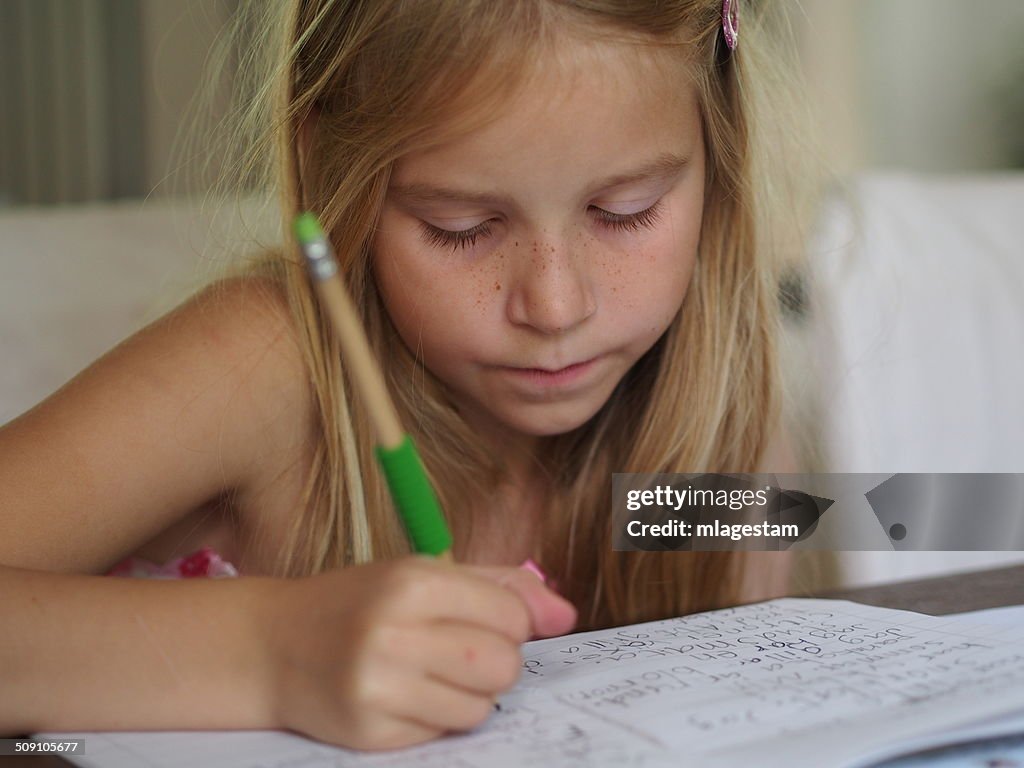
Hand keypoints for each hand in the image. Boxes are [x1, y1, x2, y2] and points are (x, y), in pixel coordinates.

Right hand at [261, 556, 575, 749]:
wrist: (275, 645)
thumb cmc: (361, 603)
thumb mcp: (423, 573)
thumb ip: (501, 586)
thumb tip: (567, 616)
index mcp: (412, 582)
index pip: (512, 616)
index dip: (510, 622)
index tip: (484, 620)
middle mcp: (393, 633)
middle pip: (503, 665)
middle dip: (496, 660)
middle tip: (460, 649)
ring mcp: (379, 687)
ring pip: (481, 707)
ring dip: (470, 693)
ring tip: (431, 672)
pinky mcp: (369, 732)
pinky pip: (444, 733)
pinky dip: (436, 716)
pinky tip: (404, 694)